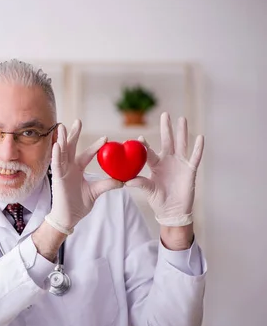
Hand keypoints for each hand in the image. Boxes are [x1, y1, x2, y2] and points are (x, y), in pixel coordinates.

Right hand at [44, 120, 123, 234]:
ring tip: (63, 126)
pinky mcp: (56, 178)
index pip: (87, 154)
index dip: (95, 146)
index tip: (106, 138)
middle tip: (78, 120)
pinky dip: (56, 155)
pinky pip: (55, 165)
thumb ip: (107, 184)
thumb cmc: (78, 205)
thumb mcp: (96, 192)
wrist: (68, 218)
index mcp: (77, 169)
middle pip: (71, 147)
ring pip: (61, 152)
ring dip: (62, 139)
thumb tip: (123, 180)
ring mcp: (62, 172)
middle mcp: (69, 168)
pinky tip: (56, 145)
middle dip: (73, 134)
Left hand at [125, 112, 203, 226]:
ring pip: (181, 144)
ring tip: (182, 118)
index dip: (144, 145)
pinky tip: (200, 137)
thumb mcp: (148, 191)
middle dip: (166, 127)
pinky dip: (198, 148)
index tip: (138, 138)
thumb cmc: (158, 200)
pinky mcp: (190, 170)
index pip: (149, 152)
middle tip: (164, 114)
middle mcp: (168, 161)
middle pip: (167, 141)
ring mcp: (180, 164)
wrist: (172, 211)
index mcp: (155, 165)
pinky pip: (195, 157)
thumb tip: (127, 181)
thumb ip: (140, 184)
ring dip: (182, 132)